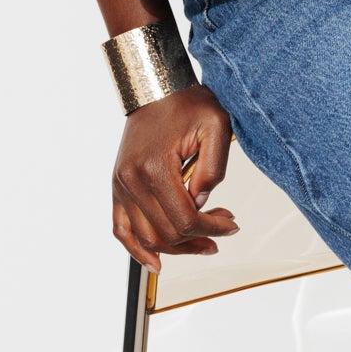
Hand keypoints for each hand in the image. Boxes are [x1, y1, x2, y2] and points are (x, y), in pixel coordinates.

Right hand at [112, 82, 239, 271]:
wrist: (157, 88)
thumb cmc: (186, 103)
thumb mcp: (216, 127)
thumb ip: (213, 170)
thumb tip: (202, 205)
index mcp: (156, 167)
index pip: (185, 219)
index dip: (212, 228)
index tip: (232, 224)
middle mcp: (132, 179)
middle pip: (167, 233)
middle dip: (200, 237)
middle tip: (224, 227)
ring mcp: (121, 184)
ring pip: (147, 237)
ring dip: (177, 247)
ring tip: (203, 242)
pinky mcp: (118, 185)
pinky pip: (121, 228)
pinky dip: (136, 250)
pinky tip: (155, 263)